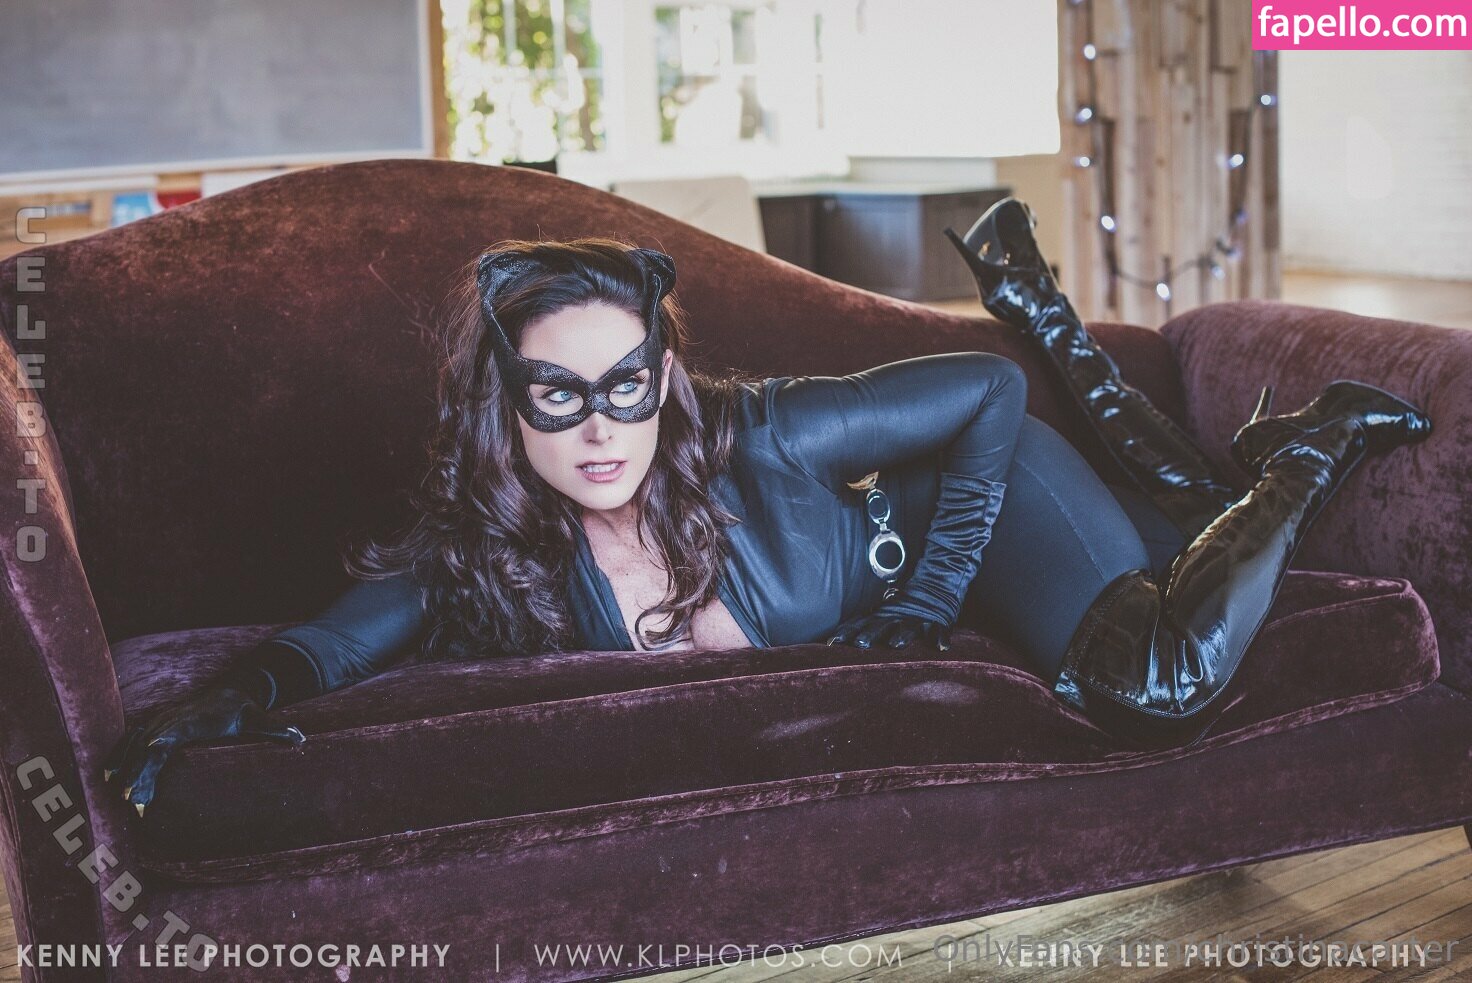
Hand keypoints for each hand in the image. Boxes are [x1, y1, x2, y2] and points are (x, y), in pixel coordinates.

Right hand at [102, 684, 305, 816]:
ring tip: (120, 797)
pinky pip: (130, 741)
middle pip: (150, 744)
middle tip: (133, 802)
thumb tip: (299, 738)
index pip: (175, 729)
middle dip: (139, 772)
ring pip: (135, 745)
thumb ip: (276, 730)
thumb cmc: (244, 711)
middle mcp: (173, 718)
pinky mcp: (153, 725)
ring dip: (126, 769)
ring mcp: (160, 720)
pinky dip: (118, 756)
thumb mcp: (259, 719)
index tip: (151, 751)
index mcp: (196, 718)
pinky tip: (107, 777)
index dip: (162, 740)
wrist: (230, 691)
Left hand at [826, 611, 951, 650]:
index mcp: (882, 616)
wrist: (934, 587)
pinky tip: (941, 648)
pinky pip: (939, 630)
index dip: (847, 633)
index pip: (861, 624)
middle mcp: (897, 617)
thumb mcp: (880, 615)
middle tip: (860, 644)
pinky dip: (940, 638)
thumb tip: (830, 642)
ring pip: (909, 627)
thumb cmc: (901, 610)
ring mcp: (917, 619)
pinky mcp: (937, 622)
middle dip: (871, 634)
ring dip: (902, 635)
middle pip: (881, 625)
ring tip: (896, 644)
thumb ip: (859, 627)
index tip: (833, 643)